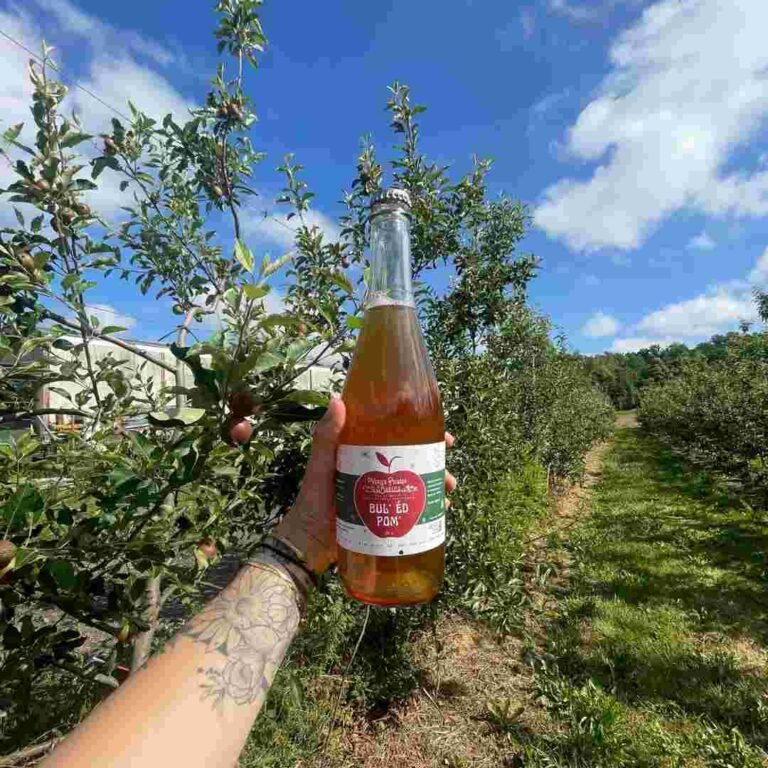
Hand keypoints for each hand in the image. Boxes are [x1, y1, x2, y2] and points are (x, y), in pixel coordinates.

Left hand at [274, 395, 457, 575]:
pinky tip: (441, 511)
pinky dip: (428, 507)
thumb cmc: (313, 499)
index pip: (399, 434)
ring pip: (418, 482)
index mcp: (364, 451)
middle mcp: (378, 468)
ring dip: (437, 484)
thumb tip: (337, 399)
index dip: (423, 432)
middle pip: (415, 459)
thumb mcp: (321, 465)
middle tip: (449, 473)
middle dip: (436, 463)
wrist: (310, 541)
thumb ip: (327, 436)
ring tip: (448, 493)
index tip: (442, 436)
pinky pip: (413, 507)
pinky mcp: (387, 513)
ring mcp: (384, 492)